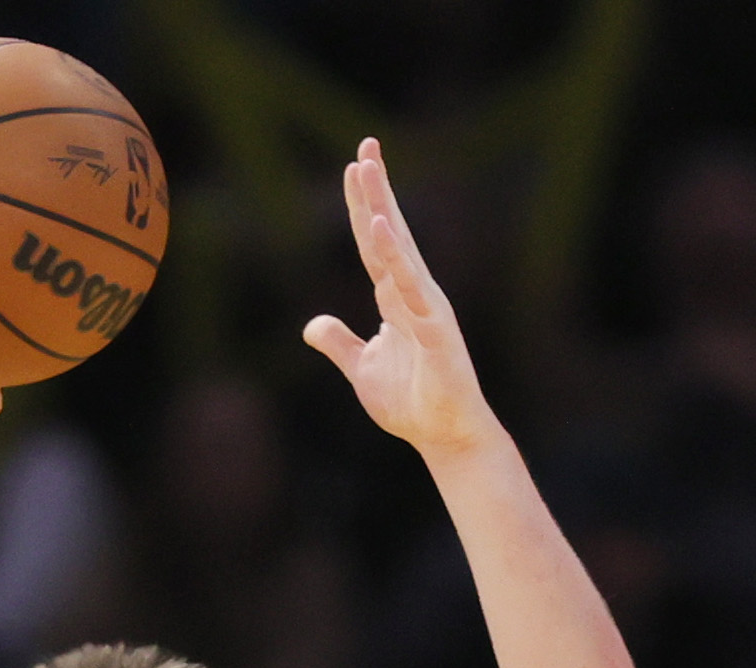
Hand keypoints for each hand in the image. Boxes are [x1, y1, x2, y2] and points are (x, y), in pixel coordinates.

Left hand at [303, 139, 495, 460]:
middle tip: (365, 146)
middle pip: (387, 233)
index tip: (354, 168)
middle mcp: (413, 292)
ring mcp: (426, 306)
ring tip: (368, 171)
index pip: (373, 246)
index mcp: (395, 298)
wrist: (443, 433)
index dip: (361, 208)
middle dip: (375, 190)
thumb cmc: (410, 400)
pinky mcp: (434, 327)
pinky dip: (395, 257)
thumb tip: (313, 325)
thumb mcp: (362, 368)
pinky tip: (380, 228)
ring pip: (398, 250)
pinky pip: (410, 286)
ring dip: (381, 209)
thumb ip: (339, 343)